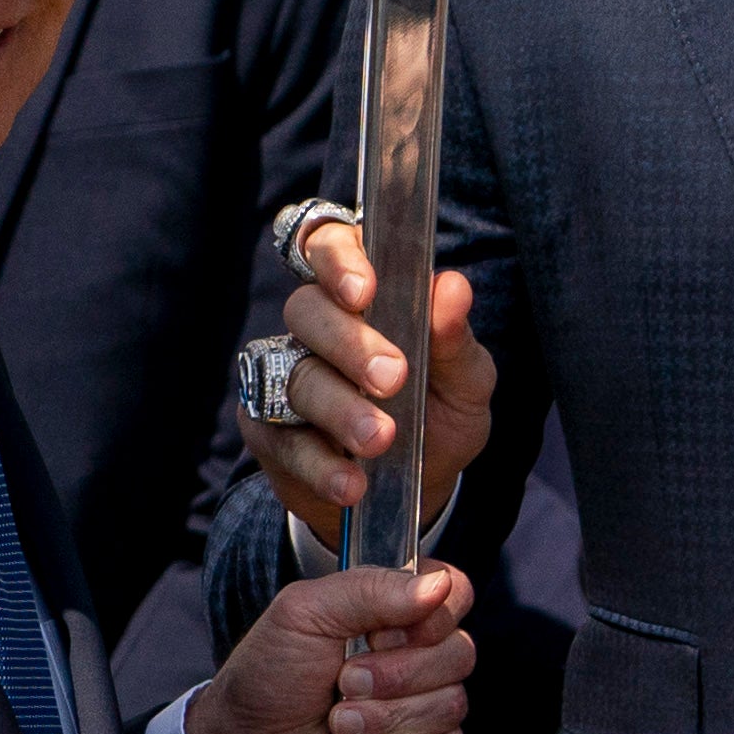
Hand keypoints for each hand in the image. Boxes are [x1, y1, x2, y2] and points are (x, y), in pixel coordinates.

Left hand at [197, 561, 478, 733]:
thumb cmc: (270, 673)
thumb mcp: (305, 612)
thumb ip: (369, 589)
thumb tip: (438, 586)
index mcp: (397, 607)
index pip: (455, 592)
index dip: (427, 617)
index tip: (378, 633)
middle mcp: (419, 652)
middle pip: (460, 654)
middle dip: (395, 673)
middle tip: (344, 680)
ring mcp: (425, 704)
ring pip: (450, 705)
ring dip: (385, 715)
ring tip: (338, 718)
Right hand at [242, 216, 495, 530]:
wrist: (419, 488)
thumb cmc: (439, 413)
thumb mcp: (465, 382)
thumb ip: (455, 339)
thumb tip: (454, 286)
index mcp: (362, 293)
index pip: (327, 244)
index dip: (336, 257)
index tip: (366, 289)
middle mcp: (316, 327)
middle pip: (307, 310)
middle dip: (348, 343)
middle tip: (391, 377)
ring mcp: (285, 376)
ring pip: (295, 377)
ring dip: (339, 409)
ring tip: (380, 439)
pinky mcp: (268, 430)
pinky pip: (283, 440)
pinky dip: (320, 464)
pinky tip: (352, 483)